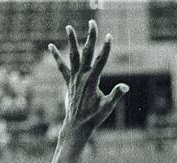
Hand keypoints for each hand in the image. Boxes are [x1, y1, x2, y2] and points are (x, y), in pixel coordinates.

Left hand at [49, 20, 127, 141]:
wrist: (77, 126)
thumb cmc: (94, 118)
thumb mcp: (107, 107)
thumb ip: (116, 95)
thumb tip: (125, 87)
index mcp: (92, 81)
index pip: (101, 61)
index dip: (106, 48)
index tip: (109, 36)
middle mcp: (82, 76)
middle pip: (87, 53)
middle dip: (91, 37)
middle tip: (92, 22)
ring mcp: (74, 78)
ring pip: (73, 56)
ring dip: (71, 41)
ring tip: (68, 27)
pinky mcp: (69, 82)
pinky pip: (62, 67)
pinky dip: (57, 57)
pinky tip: (51, 46)